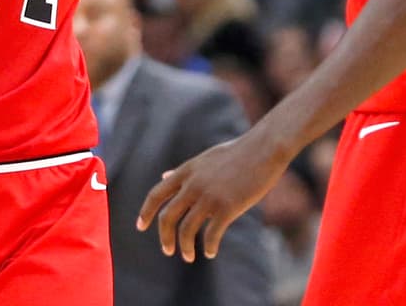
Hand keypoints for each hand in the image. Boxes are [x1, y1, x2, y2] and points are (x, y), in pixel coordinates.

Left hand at [137, 131, 288, 261]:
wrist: (264, 149)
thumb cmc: (237, 153)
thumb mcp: (205, 159)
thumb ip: (184, 171)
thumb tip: (164, 177)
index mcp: (187, 171)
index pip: (156, 194)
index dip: (146, 212)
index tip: (140, 227)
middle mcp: (193, 184)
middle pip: (167, 217)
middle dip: (165, 237)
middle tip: (168, 250)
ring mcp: (209, 196)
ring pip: (186, 229)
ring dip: (185, 247)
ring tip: (189, 256)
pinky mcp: (227, 207)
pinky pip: (211, 235)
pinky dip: (209, 247)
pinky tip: (210, 252)